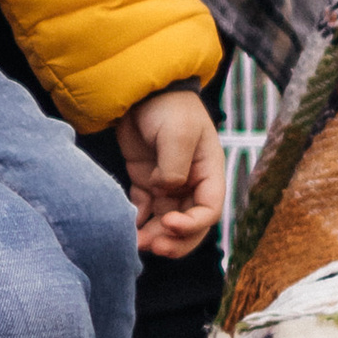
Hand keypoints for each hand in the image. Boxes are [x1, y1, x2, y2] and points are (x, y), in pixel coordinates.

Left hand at [112, 85, 226, 258]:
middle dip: (174, 241)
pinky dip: (139, 221)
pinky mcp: (146, 182)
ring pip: (166, 223)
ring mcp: (168, 184)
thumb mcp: (178, 133)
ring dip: (154, 236)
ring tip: (137, 243)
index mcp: (209, 173)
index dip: (192, 225)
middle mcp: (191, 183)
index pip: (209, 210)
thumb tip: (165, 191)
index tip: (169, 223)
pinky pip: (146, 210)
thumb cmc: (169, 106)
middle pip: (190, 225)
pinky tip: (128, 226)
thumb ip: (174, 167)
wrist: (142, 90)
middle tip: (154, 247)